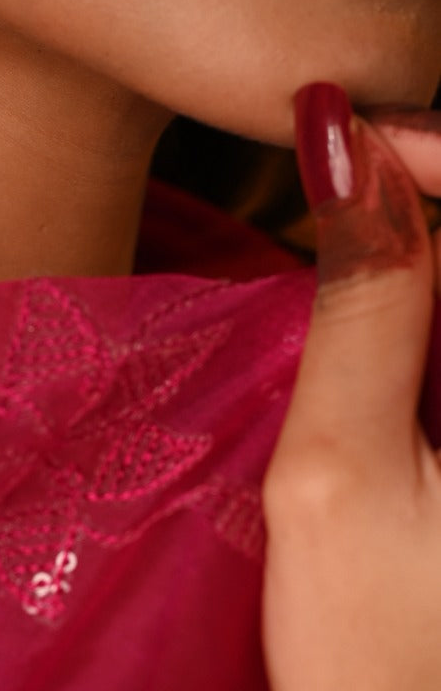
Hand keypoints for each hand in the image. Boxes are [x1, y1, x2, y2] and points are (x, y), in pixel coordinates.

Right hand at [261, 85, 440, 690]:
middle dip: (434, 195)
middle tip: (356, 182)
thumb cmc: (373, 656)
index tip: (358, 144)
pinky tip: (402, 306)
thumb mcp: (339, 470)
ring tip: (365, 229)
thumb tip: (340, 134)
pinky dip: (437, 302)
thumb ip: (361, 299)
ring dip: (433, 248)